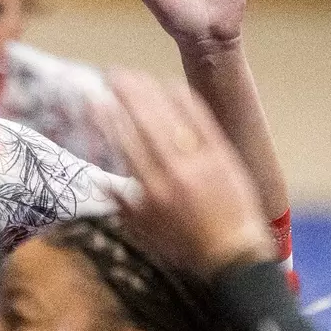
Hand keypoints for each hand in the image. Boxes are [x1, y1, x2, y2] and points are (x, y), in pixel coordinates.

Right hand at [92, 69, 273, 277]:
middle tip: (112, 75)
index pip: (123, 144)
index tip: (94, 100)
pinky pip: (200, 119)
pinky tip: (170, 83)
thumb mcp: (145, 234)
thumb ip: (122, 206)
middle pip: (143, 122)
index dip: (106, 118)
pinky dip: (184, 99)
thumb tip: (100, 183)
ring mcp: (199, 160)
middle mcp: (172, 171)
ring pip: (169, 116)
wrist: (235, 256)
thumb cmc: (187, 248)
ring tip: (134, 75)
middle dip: (125, 94)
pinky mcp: (221, 154)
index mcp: (150, 191)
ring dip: (149, 90)